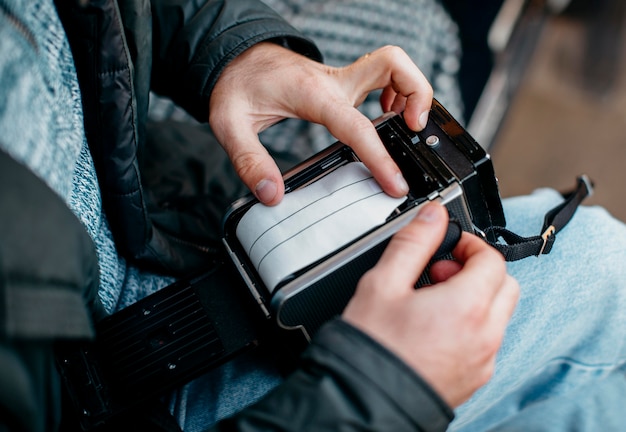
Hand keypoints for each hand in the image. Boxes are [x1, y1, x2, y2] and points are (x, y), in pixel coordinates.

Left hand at [209, 42, 432, 204]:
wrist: (235, 56)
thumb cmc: (236, 85)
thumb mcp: (229, 125)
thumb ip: (249, 161)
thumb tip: (272, 194)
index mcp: (312, 94)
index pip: (356, 125)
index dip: (380, 156)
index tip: (396, 183)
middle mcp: (334, 81)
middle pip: (394, 65)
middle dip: (417, 92)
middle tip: (414, 129)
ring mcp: (341, 78)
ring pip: (394, 65)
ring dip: (411, 89)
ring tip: (405, 124)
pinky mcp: (342, 81)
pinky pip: (383, 75)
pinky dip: (397, 91)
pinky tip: (385, 114)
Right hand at [342, 202, 518, 407]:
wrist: (364, 400)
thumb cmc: (373, 347)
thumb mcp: (384, 282)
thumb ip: (414, 242)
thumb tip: (433, 216)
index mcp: (468, 306)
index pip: (492, 259)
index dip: (470, 245)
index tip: (448, 245)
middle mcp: (485, 336)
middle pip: (504, 286)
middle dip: (477, 270)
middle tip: (440, 272)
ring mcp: (482, 361)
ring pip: (497, 315)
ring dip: (475, 298)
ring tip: (431, 302)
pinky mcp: (474, 379)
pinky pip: (486, 342)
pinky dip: (470, 325)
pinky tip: (433, 329)